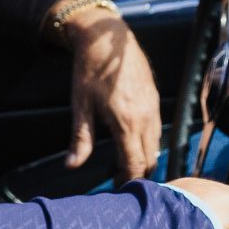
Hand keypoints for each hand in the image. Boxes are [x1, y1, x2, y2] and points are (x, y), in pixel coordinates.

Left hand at [61, 6, 159, 181]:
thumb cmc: (90, 71)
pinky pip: (157, 130)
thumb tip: (71, 165)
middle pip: (150, 160)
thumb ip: (80, 139)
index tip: (118, 190)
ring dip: (144, 159)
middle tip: (121, 182)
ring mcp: (154, 108)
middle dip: (139, 174)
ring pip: (156, 146)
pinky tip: (132, 143)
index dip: (128, 181)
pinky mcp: (155, 100)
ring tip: (126, 165)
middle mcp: (146, 118)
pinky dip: (148, 143)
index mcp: (127, 123)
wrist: (107, 39)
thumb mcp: (81, 106)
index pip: (136, 165)